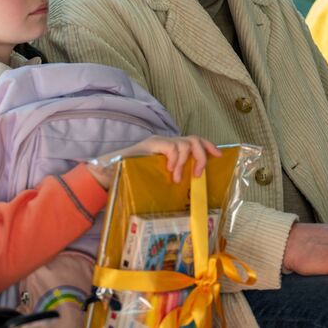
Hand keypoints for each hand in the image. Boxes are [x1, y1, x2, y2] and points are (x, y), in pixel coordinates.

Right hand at [87, 135, 220, 188]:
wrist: (108, 172)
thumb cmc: (131, 178)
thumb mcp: (157, 177)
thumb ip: (171, 176)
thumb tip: (190, 188)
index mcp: (169, 148)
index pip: (195, 140)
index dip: (209, 147)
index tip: (219, 156)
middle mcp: (166, 141)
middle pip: (195, 139)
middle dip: (202, 156)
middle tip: (197, 174)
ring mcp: (158, 141)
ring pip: (185, 144)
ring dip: (185, 163)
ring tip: (176, 178)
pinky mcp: (152, 143)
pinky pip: (172, 147)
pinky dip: (175, 160)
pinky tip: (169, 171)